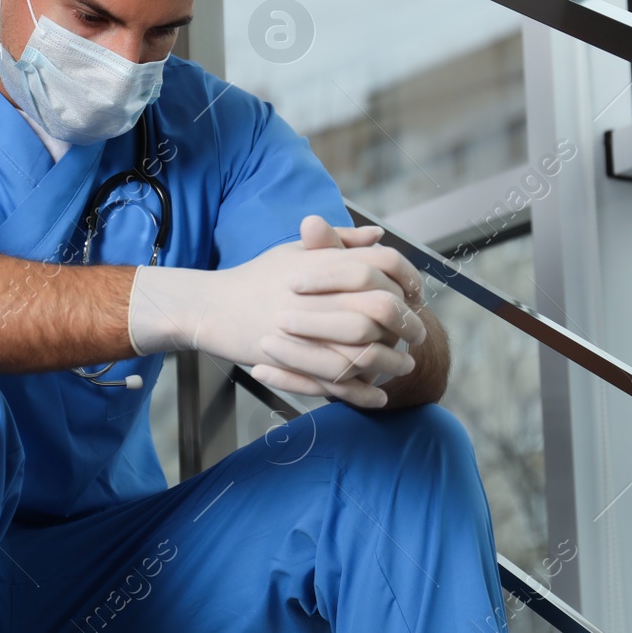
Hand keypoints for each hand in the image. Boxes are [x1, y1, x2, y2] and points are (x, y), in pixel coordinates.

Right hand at [127, 215, 423, 407]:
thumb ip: (339, 242)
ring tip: (403, 367)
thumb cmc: (256, 278)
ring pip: (367, 349)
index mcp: (323, 261)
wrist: (214, 306)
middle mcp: (318, 291)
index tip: (417, 297)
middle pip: (384, 307)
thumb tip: (379, 237)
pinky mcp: (294, 359)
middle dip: (408, 324)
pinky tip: (378, 395)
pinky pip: (340, 381)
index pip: (385, 264)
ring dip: (392, 361)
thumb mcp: (295, 251)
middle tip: (418, 336)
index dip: (410, 280)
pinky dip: (364, 392)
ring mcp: (305, 327)